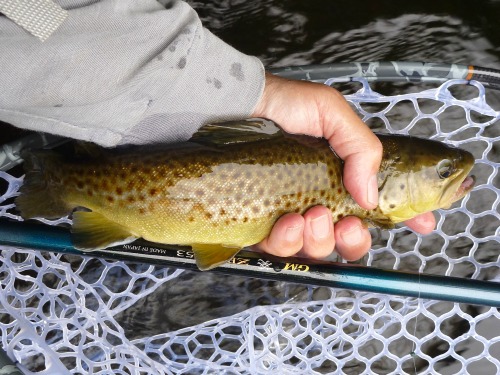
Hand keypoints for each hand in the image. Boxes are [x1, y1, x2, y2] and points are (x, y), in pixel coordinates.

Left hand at [251, 73, 434, 260]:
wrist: (234, 107)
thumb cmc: (282, 105)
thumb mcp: (331, 113)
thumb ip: (360, 148)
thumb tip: (370, 196)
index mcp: (343, 174)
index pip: (378, 204)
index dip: (404, 217)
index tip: (423, 223)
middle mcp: (320, 198)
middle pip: (348, 240)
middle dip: (354, 240)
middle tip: (347, 222)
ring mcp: (291, 214)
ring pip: (316, 249)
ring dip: (320, 239)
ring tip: (311, 215)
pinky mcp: (263, 223)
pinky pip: (280, 249)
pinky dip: (287, 242)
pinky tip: (288, 221)